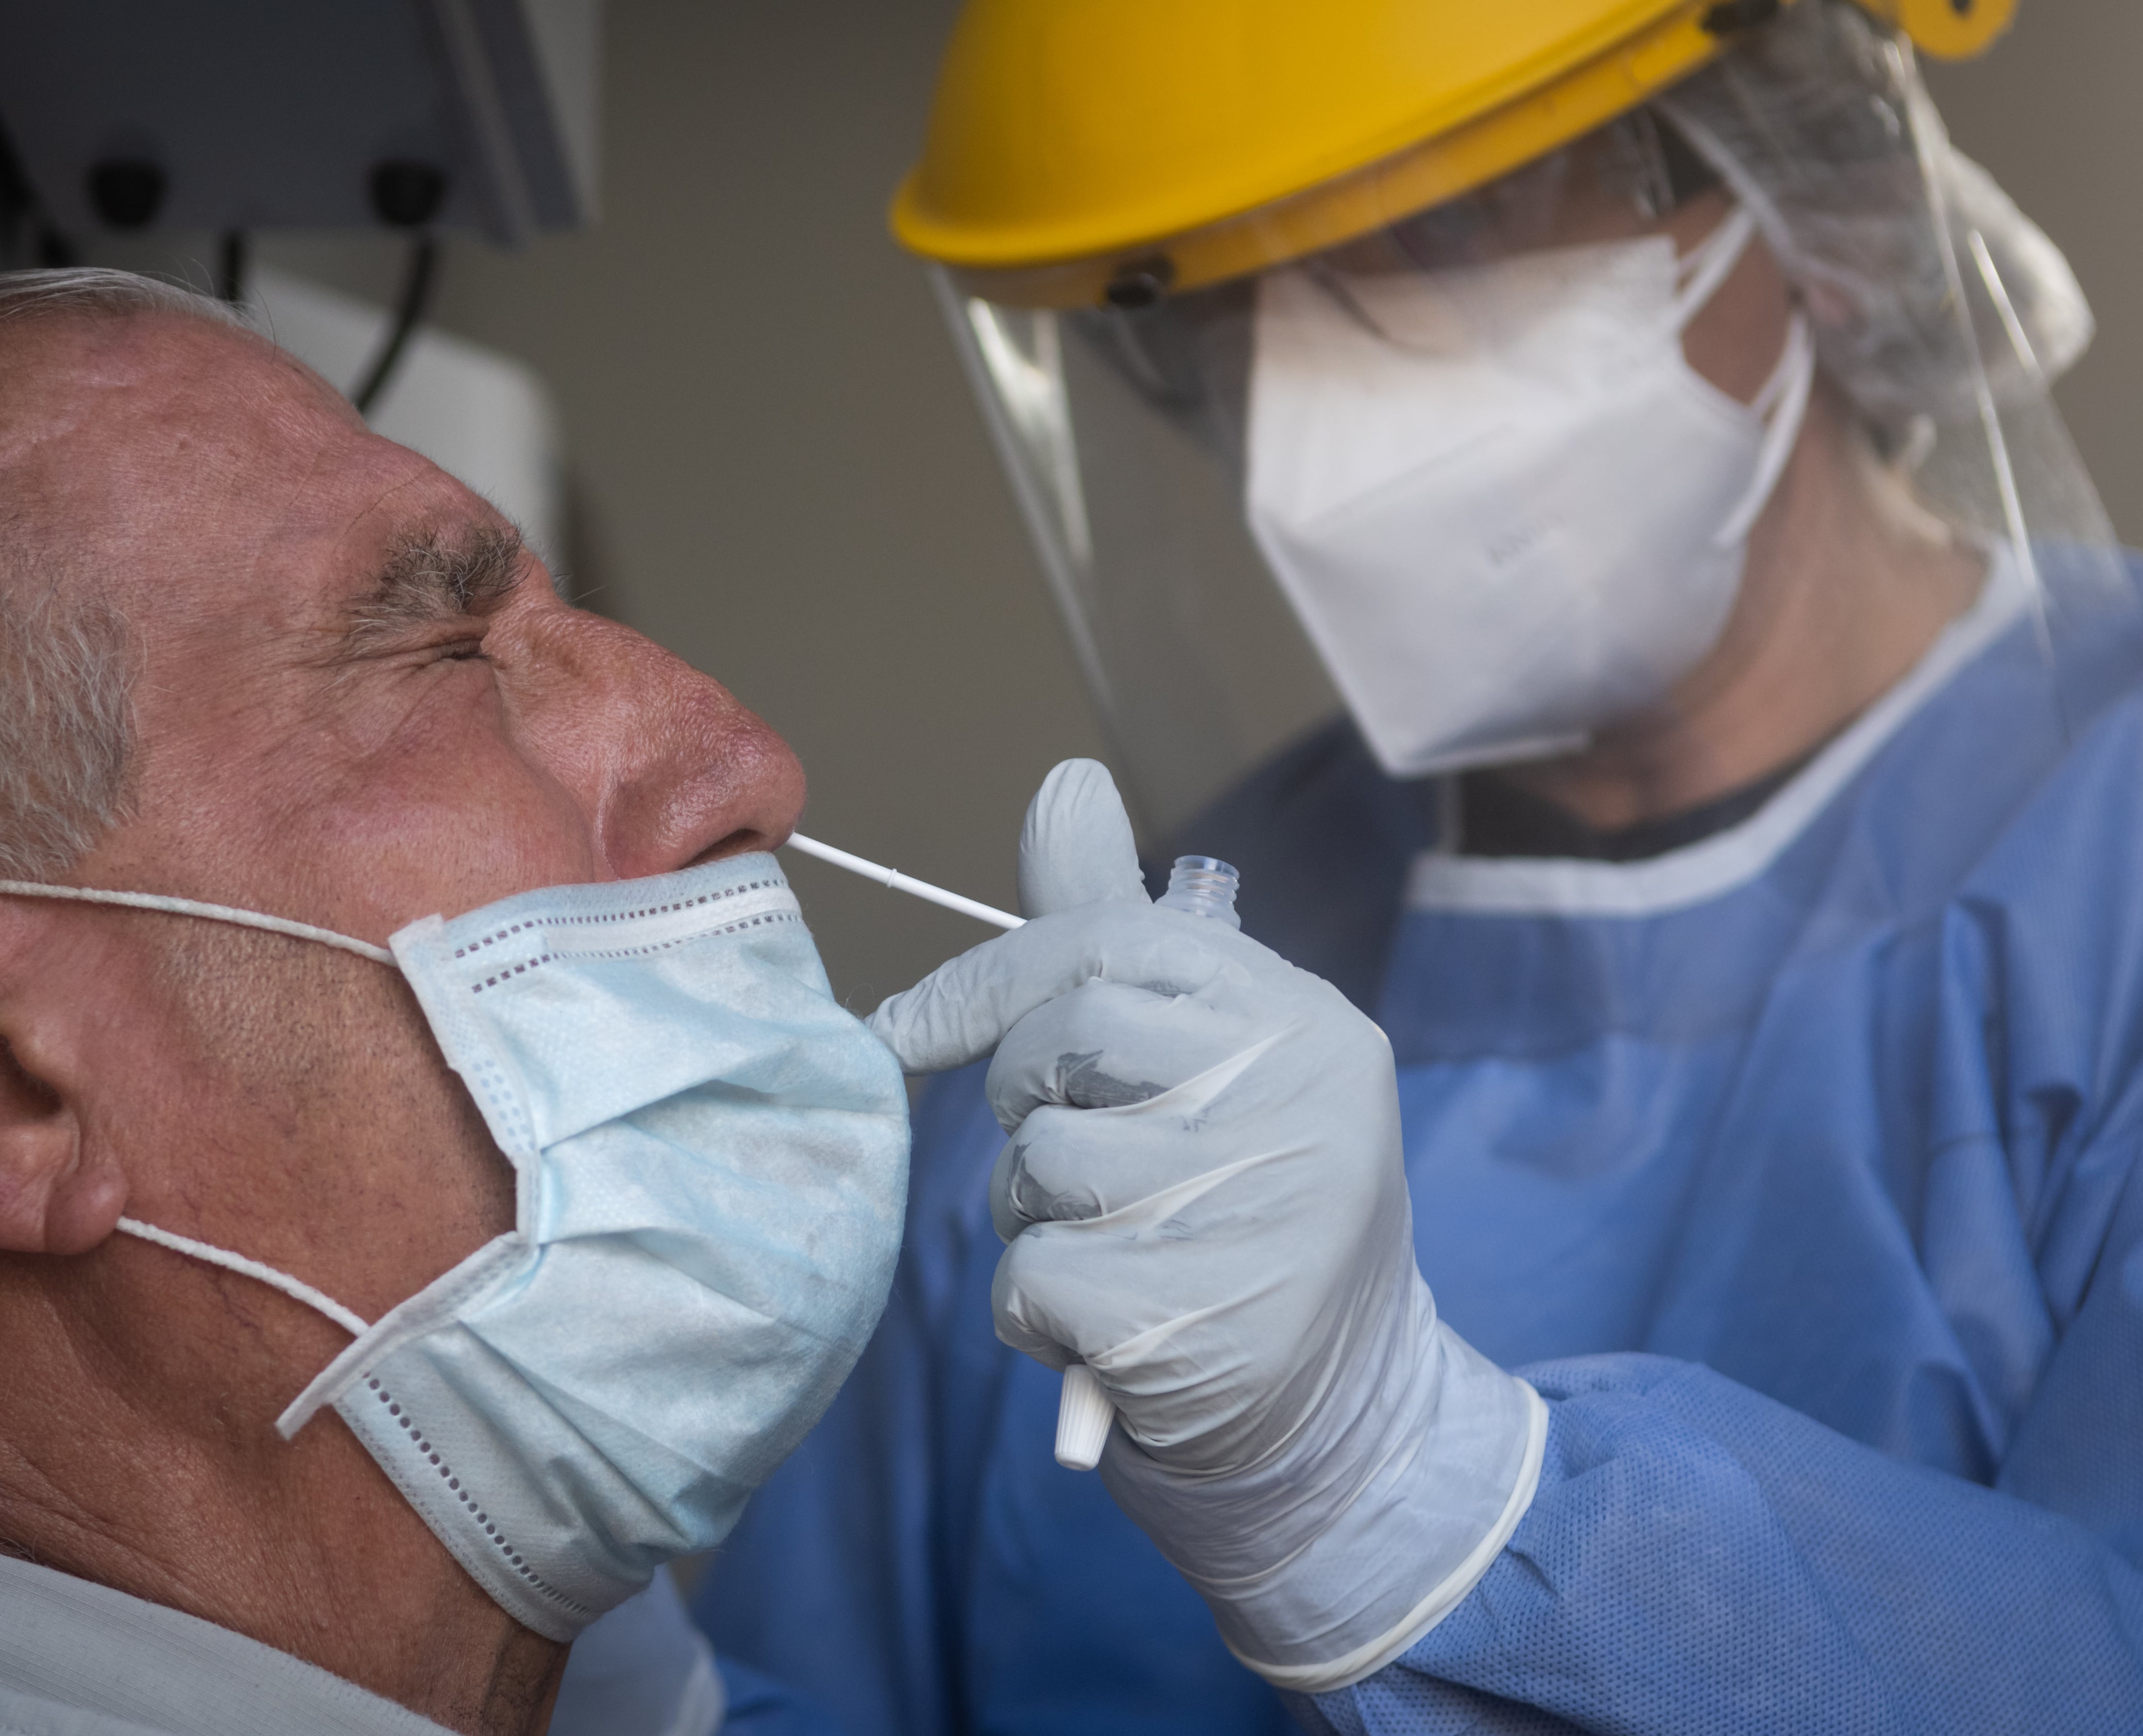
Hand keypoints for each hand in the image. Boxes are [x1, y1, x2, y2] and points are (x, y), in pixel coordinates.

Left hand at [869, 761, 1543, 1692]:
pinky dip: (1036, 1309)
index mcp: (1303, 1020)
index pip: (1105, 944)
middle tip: (1063, 1155)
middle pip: (1059, 1042)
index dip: (984, 981)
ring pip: (1035, 1165)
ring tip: (1109, 1246)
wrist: (1339, 1418)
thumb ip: (1119, 931)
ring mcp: (1253, 1209)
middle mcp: (1296, 1099)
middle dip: (1017, 1097)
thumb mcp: (1208, 1057)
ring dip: (1029, 1214)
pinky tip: (1104, 1323)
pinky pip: (1031, 1275)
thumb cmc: (1242, 1204)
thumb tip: (1063, 777)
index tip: (909, 1029)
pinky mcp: (1191, 1318)